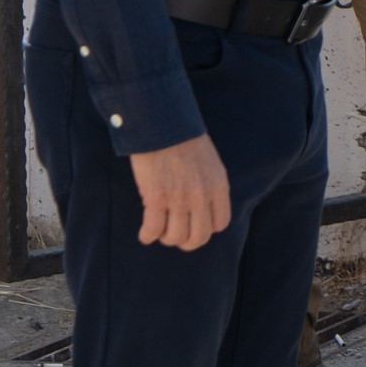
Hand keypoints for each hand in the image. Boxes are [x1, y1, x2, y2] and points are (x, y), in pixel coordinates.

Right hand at [130, 134, 232, 249]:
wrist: (162, 124)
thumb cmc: (183, 140)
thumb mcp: (210, 162)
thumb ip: (209, 186)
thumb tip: (201, 211)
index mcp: (218, 185)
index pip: (220, 224)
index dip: (206, 229)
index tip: (194, 226)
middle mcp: (202, 195)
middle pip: (199, 237)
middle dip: (186, 242)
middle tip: (175, 236)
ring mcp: (179, 198)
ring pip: (175, 237)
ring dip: (166, 238)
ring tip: (159, 231)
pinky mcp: (156, 198)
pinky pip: (153, 230)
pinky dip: (147, 236)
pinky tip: (145, 234)